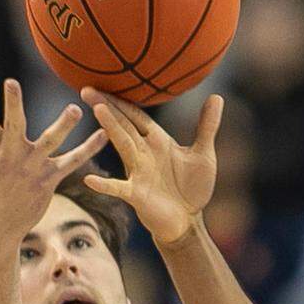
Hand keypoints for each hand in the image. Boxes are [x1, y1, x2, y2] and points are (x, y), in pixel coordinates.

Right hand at [0, 72, 107, 244]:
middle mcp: (10, 153)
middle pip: (12, 124)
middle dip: (12, 104)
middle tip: (12, 83)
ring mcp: (31, 167)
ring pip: (50, 141)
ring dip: (63, 125)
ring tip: (75, 110)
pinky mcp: (49, 179)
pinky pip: (73, 162)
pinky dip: (89, 149)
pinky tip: (104, 135)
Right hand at [80, 87, 222, 243]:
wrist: (188, 221)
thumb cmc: (193, 188)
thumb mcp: (203, 154)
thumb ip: (207, 126)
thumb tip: (217, 96)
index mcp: (157, 141)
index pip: (136, 115)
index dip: (122, 100)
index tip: (103, 82)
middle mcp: (143, 153)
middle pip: (123, 125)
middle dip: (107, 106)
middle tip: (87, 89)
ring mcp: (138, 172)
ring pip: (123, 145)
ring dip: (111, 128)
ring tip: (97, 110)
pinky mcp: (136, 195)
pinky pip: (119, 188)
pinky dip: (105, 185)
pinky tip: (89, 181)